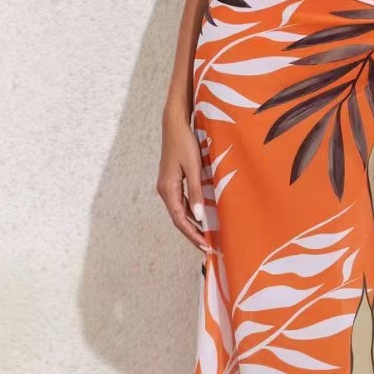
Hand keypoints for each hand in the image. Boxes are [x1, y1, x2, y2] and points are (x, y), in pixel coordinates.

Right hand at [157, 110, 210, 253]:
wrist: (174, 125)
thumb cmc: (185, 143)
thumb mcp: (194, 167)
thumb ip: (196, 191)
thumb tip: (199, 215)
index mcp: (168, 189)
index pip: (180, 220)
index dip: (193, 235)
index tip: (205, 246)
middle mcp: (164, 190)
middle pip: (179, 219)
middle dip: (193, 234)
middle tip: (208, 248)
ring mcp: (167, 186)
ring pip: (180, 212)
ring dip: (192, 225)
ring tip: (206, 237)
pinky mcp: (172, 181)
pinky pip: (181, 202)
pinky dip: (191, 212)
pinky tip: (202, 218)